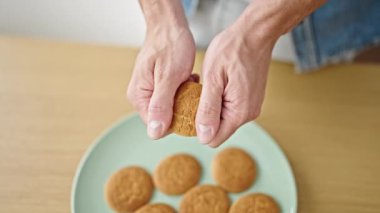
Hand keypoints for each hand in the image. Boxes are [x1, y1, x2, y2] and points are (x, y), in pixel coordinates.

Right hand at [127, 25, 195, 138]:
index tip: (190, 106)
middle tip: (190, 89)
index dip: (176, 121)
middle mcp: (141, 96)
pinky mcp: (159, 86)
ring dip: (184, 98)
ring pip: (171, 108)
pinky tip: (189, 78)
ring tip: (190, 80)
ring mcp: (150, 91)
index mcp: (139, 96)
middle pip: (164, 118)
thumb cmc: (169, 46)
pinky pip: (173, 98)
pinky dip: (184, 90)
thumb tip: (155, 133)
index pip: (157, 125)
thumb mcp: (168, 76)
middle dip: (181, 108)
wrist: (170, 26)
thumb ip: (161, 105)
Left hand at [195, 24, 275, 146]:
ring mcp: (250, 107)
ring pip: (222, 119)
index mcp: (239, 112)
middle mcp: (248, 114)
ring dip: (210, 108)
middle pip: (218, 130)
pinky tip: (215, 85)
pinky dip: (219, 101)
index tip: (187, 109)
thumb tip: (204, 137)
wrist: (255, 34)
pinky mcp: (249, 100)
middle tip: (196, 93)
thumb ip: (208, 109)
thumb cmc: (232, 50)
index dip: (196, 128)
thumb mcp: (213, 78)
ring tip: (206, 86)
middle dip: (203, 117)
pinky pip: (229, 109)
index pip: (213, 139)